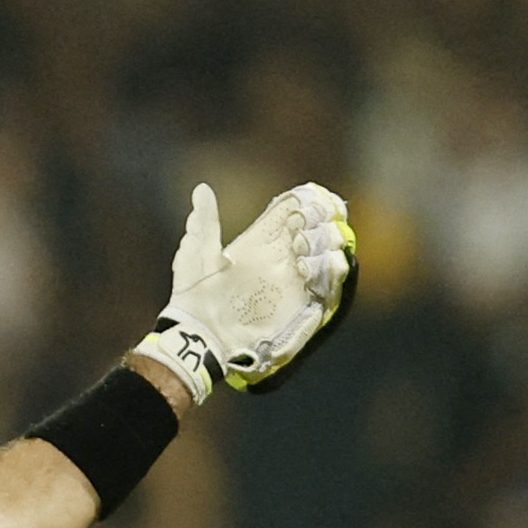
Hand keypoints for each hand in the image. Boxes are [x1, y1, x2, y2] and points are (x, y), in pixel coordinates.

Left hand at [137, 183, 355, 404]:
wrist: (202, 338)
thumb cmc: (195, 296)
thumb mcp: (197, 255)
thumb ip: (205, 222)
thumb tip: (201, 188)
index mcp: (259, 243)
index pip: (290, 215)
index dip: (302, 202)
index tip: (305, 198)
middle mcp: (281, 259)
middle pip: (314, 230)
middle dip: (319, 220)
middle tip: (306, 224)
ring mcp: (294, 282)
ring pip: (326, 254)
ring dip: (326, 243)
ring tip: (305, 247)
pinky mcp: (302, 307)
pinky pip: (329, 287)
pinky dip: (333, 272)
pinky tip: (325, 264)